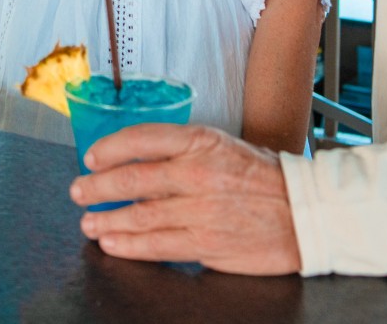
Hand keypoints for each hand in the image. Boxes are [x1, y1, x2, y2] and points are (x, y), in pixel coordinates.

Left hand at [69, 123, 301, 274]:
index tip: (91, 156)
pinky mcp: (206, 244)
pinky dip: (129, 246)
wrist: (306, 212)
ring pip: (138, 217)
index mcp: (201, 142)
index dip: (108, 149)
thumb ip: (183, 151)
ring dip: (106, 221)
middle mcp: (197, 174)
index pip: (140, 139)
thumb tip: (137, 160)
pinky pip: (158, 246)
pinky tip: (112, 244)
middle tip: (79, 191)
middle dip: (97, 187)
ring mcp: (201, 211)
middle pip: (132, 180)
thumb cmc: (266, 179)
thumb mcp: (224, 146)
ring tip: (89, 222)